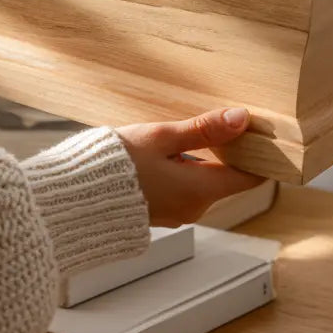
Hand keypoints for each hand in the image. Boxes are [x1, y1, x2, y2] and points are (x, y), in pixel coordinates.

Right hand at [117, 108, 264, 226]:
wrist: (73, 198)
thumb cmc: (115, 165)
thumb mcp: (161, 138)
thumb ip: (203, 129)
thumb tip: (241, 118)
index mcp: (199, 191)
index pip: (250, 178)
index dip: (260, 156)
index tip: (259, 133)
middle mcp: (193, 208)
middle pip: (225, 178)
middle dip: (225, 152)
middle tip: (217, 120)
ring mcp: (175, 214)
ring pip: (202, 182)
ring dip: (200, 160)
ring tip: (184, 133)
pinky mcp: (159, 213)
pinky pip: (182, 189)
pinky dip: (182, 171)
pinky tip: (165, 153)